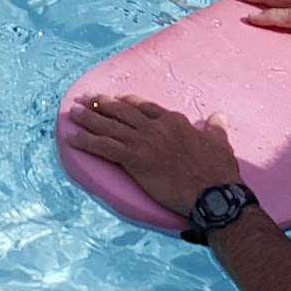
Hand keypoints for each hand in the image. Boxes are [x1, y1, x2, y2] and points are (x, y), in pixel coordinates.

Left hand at [63, 94, 244, 217]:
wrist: (211, 191)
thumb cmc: (218, 171)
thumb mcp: (220, 143)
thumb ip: (215, 128)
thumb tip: (218, 116)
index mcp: (173, 121)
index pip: (144, 106)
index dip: (126, 102)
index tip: (115, 99)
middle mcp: (155, 126)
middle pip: (121, 110)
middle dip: (100, 103)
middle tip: (84, 99)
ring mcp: (143, 141)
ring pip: (108, 125)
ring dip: (88, 118)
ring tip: (73, 112)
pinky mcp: (133, 159)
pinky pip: (103, 147)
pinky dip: (85, 141)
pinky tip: (71, 138)